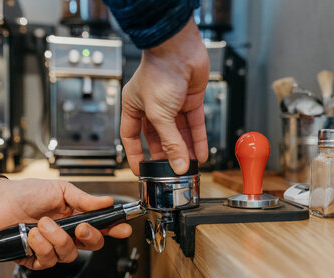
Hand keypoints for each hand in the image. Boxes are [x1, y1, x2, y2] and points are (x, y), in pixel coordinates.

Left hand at [0, 178, 130, 269]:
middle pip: (92, 245)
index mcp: (77, 218)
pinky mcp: (35, 259)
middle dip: (89, 237)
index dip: (115, 230)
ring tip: (41, 224)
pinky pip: (48, 262)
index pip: (102, 228)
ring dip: (56, 239)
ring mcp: (52, 248)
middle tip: (79, 226)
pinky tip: (33, 235)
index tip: (123, 229)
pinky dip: (41, 247)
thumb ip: (84, 199)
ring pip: (69, 255)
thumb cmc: (27, 193)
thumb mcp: (60, 190)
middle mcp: (67, 235)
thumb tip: (107, 202)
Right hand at [121, 17, 209, 174]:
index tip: (142, 170)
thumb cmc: (159, 72)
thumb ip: (170, 143)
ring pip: (179, 133)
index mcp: (133, 106)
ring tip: (190, 166)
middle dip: (167, 154)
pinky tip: (201, 153)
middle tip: (172, 170)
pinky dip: (198, 139)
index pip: (131, 137)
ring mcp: (172, 103)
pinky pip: (194, 125)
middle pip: (159, 137)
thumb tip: (178, 164)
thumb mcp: (160, 115)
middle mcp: (152, 106)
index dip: (136, 154)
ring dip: (185, 149)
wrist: (180, 51)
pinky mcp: (190, 100)